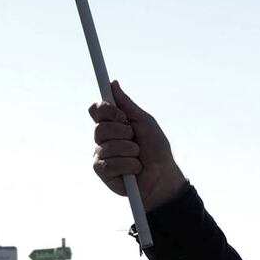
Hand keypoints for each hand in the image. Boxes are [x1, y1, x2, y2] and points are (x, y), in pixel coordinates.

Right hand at [84, 87, 188, 210]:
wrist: (163, 176)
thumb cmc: (156, 150)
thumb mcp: (144, 122)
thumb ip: (127, 105)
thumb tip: (113, 83)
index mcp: (112, 124)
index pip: (96, 110)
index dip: (106, 110)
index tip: (122, 115)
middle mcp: (103, 138)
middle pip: (100, 127)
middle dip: (123, 133)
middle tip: (135, 139)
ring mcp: (100, 155)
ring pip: (108, 146)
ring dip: (130, 151)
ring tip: (138, 157)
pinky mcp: (102, 171)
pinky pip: (110, 163)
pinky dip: (128, 165)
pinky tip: (134, 170)